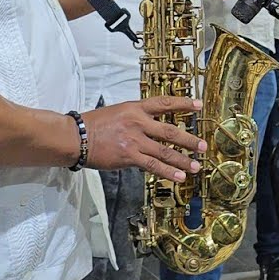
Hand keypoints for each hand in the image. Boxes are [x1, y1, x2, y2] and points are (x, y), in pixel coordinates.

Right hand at [82, 96, 206, 181]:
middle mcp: (138, 122)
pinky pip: (153, 165)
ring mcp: (135, 140)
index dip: (183, 103)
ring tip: (196, 166)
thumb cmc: (94, 124)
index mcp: (136, 108)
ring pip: (165, 151)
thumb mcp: (118, 111)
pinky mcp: (129, 156)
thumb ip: (137, 117)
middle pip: (170, 130)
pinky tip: (179, 176)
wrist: (75, 137)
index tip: (199, 105)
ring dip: (182, 160)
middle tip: (203, 146)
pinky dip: (168, 172)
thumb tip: (152, 125)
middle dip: (189, 139)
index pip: (165, 103)